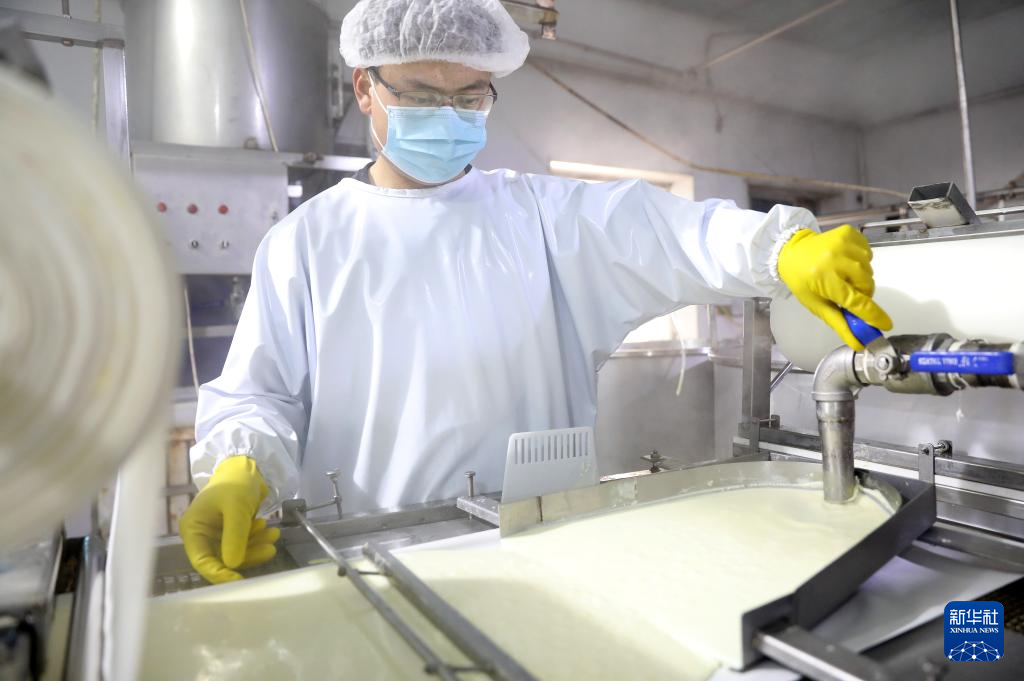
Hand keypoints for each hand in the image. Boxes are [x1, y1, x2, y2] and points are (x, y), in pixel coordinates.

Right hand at [179, 456, 279, 583]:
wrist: (247, 466)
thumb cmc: (236, 483)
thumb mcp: (237, 508)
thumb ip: (235, 536)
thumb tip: (233, 565)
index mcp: (193, 529)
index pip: (202, 561)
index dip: (219, 574)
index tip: (239, 581)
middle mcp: (202, 535)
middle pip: (222, 559)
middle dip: (247, 556)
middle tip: (270, 549)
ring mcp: (217, 534)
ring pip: (236, 553)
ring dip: (256, 547)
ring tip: (274, 534)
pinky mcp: (231, 532)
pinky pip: (244, 543)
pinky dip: (256, 539)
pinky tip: (268, 529)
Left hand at [777, 225, 892, 349]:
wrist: (792, 251)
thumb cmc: (803, 282)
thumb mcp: (817, 305)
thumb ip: (840, 324)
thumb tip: (860, 343)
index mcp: (825, 279)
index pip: (856, 301)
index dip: (873, 315)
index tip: (886, 325)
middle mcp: (836, 259)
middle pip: (867, 286)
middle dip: (861, 294)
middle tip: (847, 293)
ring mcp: (844, 243)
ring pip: (869, 270)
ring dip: (860, 278)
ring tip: (842, 275)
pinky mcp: (850, 232)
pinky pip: (867, 254)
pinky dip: (861, 261)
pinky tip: (844, 262)